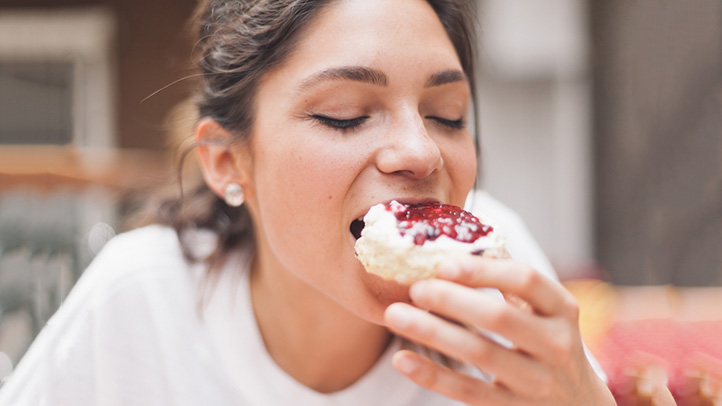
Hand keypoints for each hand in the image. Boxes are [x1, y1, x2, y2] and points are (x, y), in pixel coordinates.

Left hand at [384, 257, 615, 404]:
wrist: (577, 405)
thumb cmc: (547, 341)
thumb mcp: (546, 311)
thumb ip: (512, 282)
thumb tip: (458, 243)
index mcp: (561, 308)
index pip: (525, 280)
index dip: (484, 270)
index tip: (444, 263)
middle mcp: (555, 344)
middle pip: (499, 317)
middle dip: (452, 300)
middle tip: (415, 288)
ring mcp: (535, 380)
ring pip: (479, 354)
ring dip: (432, 332)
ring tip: (395, 315)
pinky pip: (467, 391)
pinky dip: (432, 375)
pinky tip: (402, 359)